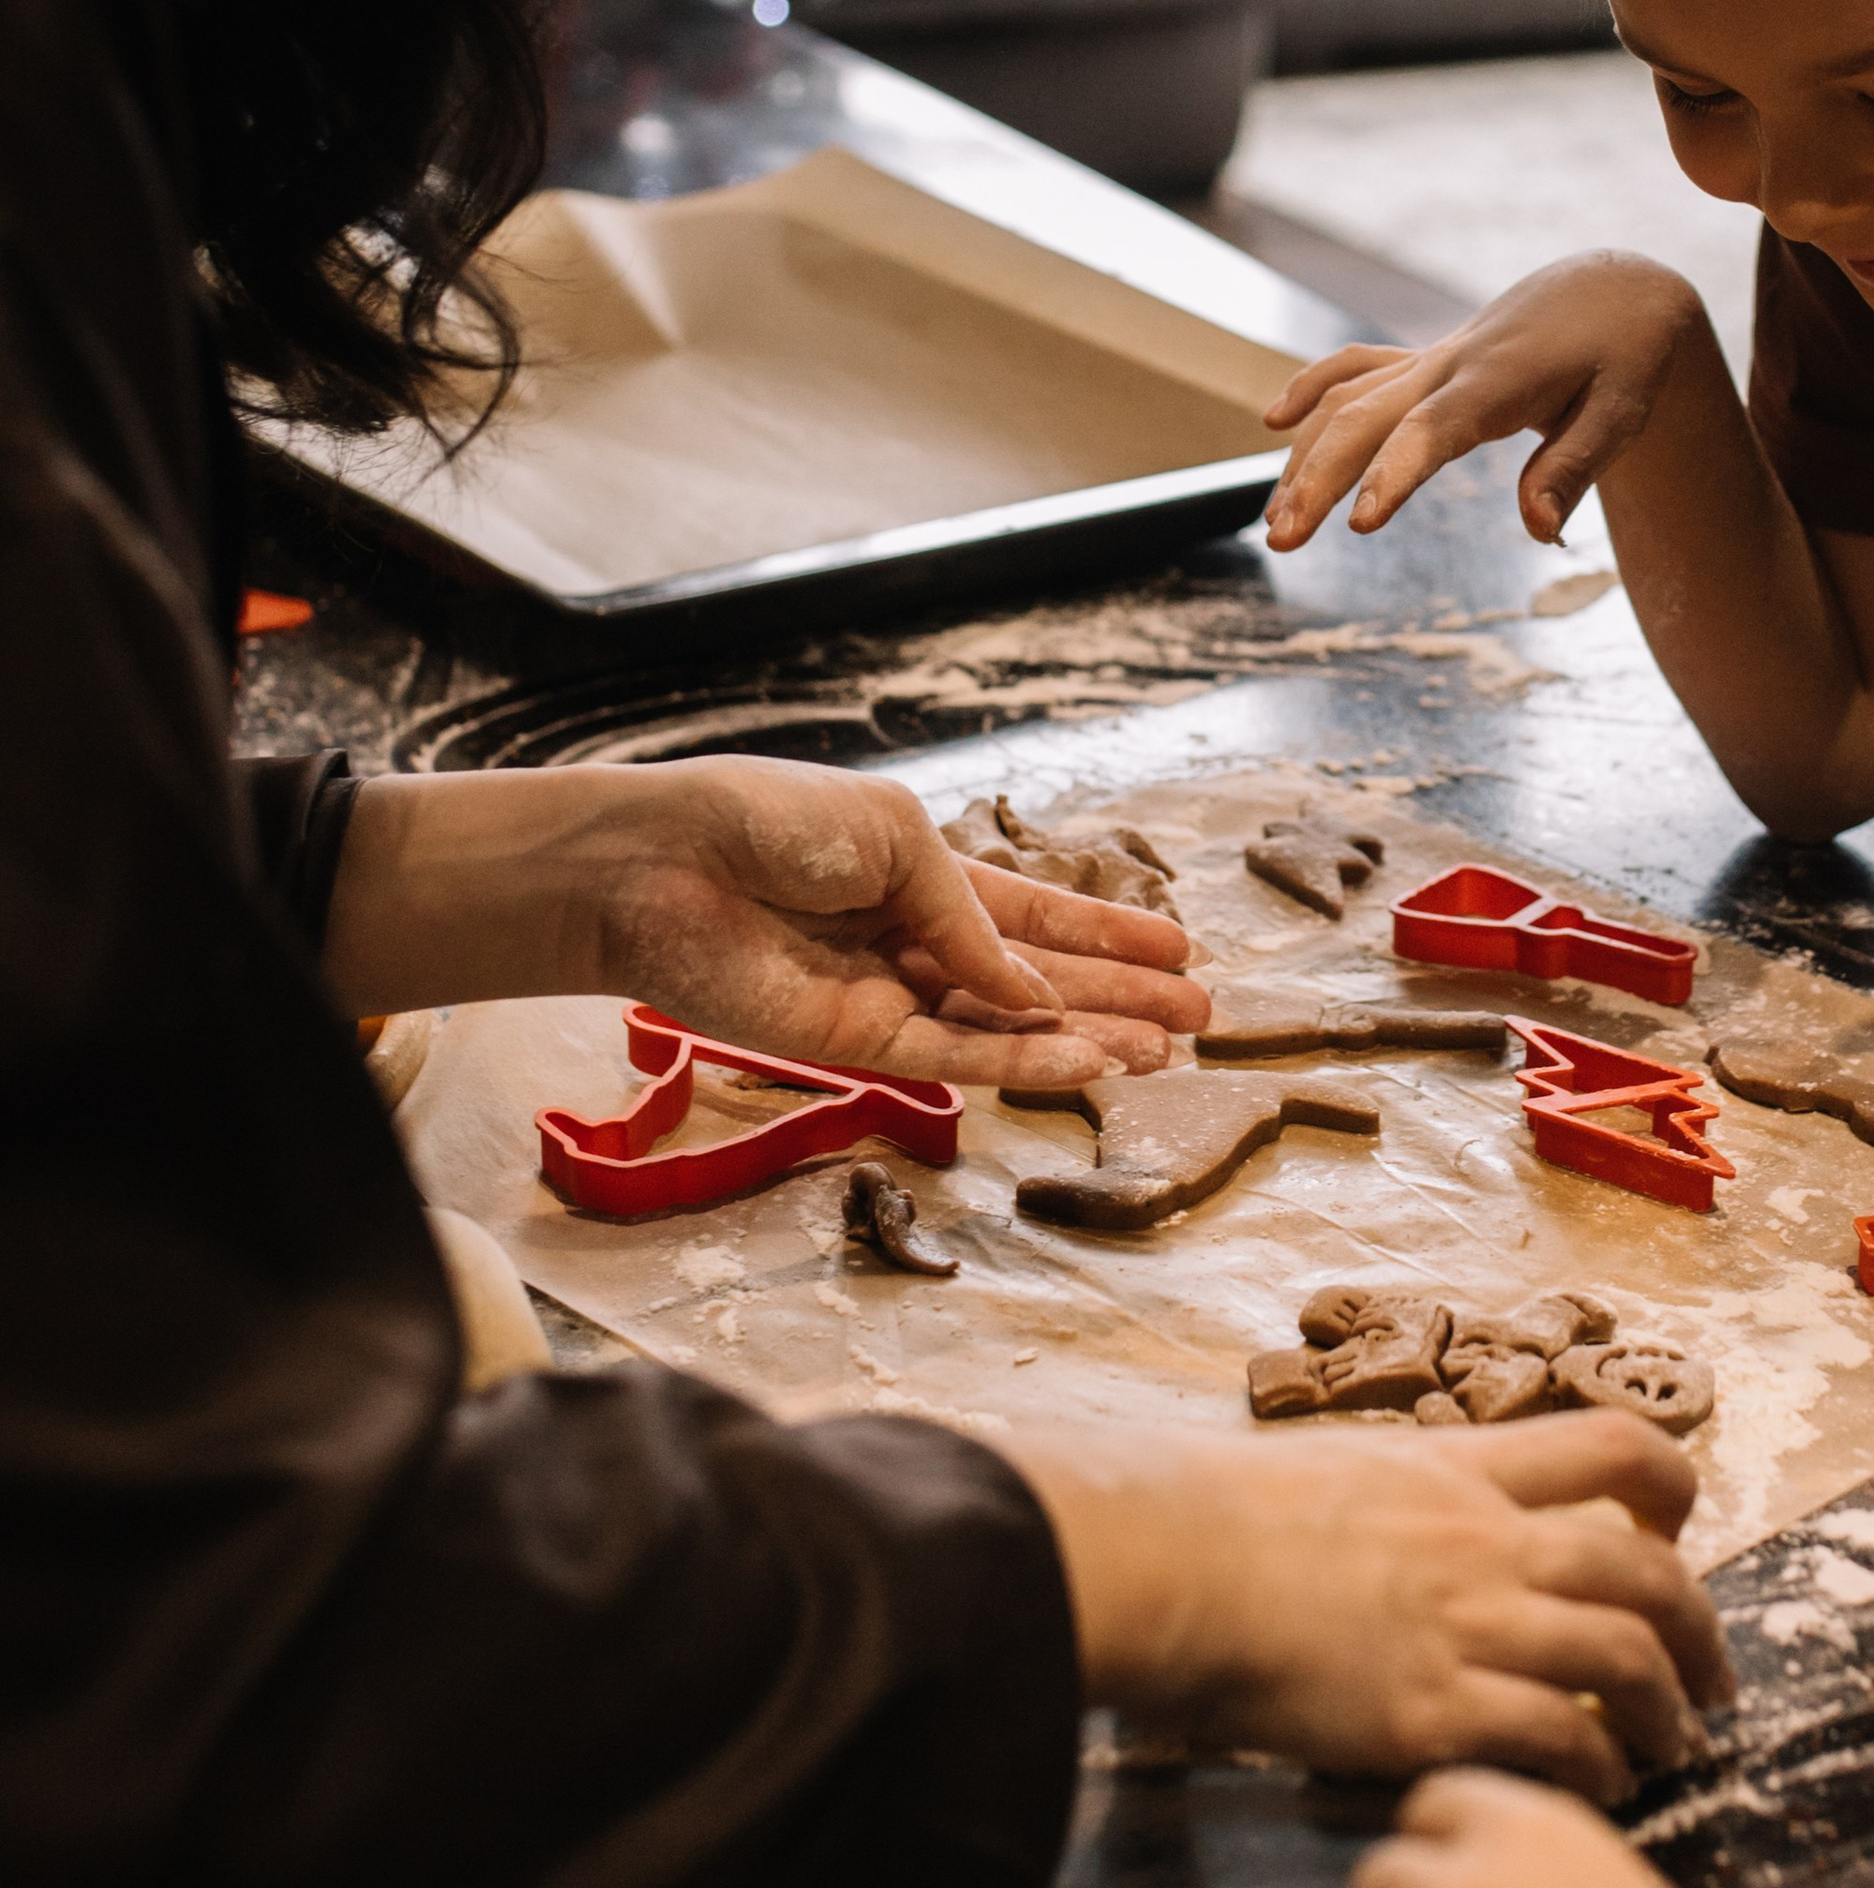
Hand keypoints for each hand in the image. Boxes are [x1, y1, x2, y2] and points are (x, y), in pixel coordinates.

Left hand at [326, 758, 1208, 1083]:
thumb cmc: (763, 822)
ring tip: (1166, 1054)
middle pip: (1040, 980)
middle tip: (1201, 1020)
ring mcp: (892, 998)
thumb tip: (1032, 988)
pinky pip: (960, 1060)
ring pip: (1013, 1030)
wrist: (658, 866)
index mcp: (921, 875)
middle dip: (1120, 997)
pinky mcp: (858, 1046)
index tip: (1179, 949)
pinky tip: (1089, 1064)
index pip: (1034, 912)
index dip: (1108, 931)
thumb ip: (969, 914)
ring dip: (1090, 1039)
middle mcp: (916, 942)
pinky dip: (1027, 1065)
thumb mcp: (892, 835)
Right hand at [1006, 1411, 1733, 1798]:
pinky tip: (1601, 1790)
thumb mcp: (1327, 1472)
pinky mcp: (1435, 1713)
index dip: (1669, 1487)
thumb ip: (1384, 1504)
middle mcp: (1486, 1543)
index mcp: (1461, 1473)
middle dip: (1700, 1632)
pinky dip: (1601, 1768)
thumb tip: (1380, 1530)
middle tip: (1712, 1679)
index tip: (1676, 1534)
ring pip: (1627, 1661)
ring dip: (1669, 1712)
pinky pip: (1562, 1741)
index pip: (1609, 1448)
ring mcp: (1468, 1627)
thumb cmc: (1210, 1515)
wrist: (1167, 1561)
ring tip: (1675, 1748)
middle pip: (1648, 1575)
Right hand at [1262, 256, 1706, 550]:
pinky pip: (1357, 368)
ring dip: (1304, 455)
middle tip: (1283, 541)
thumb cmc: (1626, 354)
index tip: (1358, 522)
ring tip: (1276, 522)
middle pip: (1365, 416)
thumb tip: (1541, 531)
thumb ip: (1575, 468)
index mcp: (1499, 381)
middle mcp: (1452, 365)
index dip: (1392, 472)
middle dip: (1317, 477)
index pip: (1432, 430)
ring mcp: (1432, 359)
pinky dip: (1313, 388)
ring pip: (1348, 397)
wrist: (1615, 289)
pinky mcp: (1426, 360)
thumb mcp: (1623, 412)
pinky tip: (1275, 422)